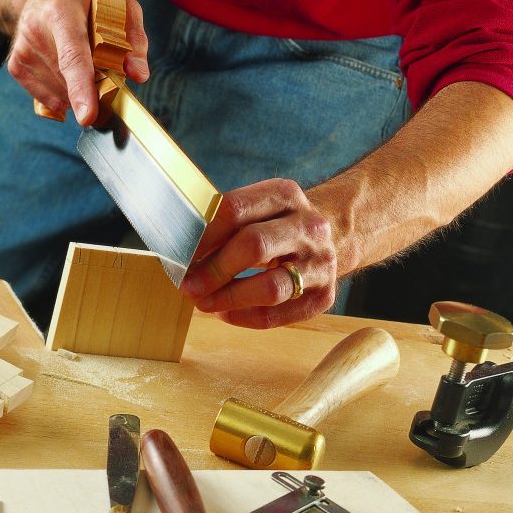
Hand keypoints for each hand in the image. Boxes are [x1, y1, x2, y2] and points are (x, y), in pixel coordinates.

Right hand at [6, 0, 148, 125]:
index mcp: (62, 11)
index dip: (81, 89)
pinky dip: (64, 94)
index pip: (73, 57)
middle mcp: (36, 29)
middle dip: (93, 89)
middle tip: (105, 71)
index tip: (87, 116)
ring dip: (79, 91)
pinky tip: (67, 73)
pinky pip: (48, 98)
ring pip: (61, 94)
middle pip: (69, 81)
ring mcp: (23, 49)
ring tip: (84, 63)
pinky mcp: (16, 65)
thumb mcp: (120, 5)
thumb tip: (138, 75)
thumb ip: (134, 39)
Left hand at [180, 179, 337, 328]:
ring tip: (203, 303)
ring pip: (270, 288)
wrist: (331, 238)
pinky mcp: (324, 296)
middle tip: (188, 286)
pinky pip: (277, 314)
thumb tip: (181, 253)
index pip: (236, 209)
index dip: (203, 234)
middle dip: (214, 270)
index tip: (181, 253)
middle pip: (254, 246)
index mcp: (285, 195)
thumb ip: (223, 226)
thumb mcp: (257, 211)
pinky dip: (244, 317)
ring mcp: (321, 262)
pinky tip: (225, 312)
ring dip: (228, 298)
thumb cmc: (275, 226)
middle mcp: (309, 226)